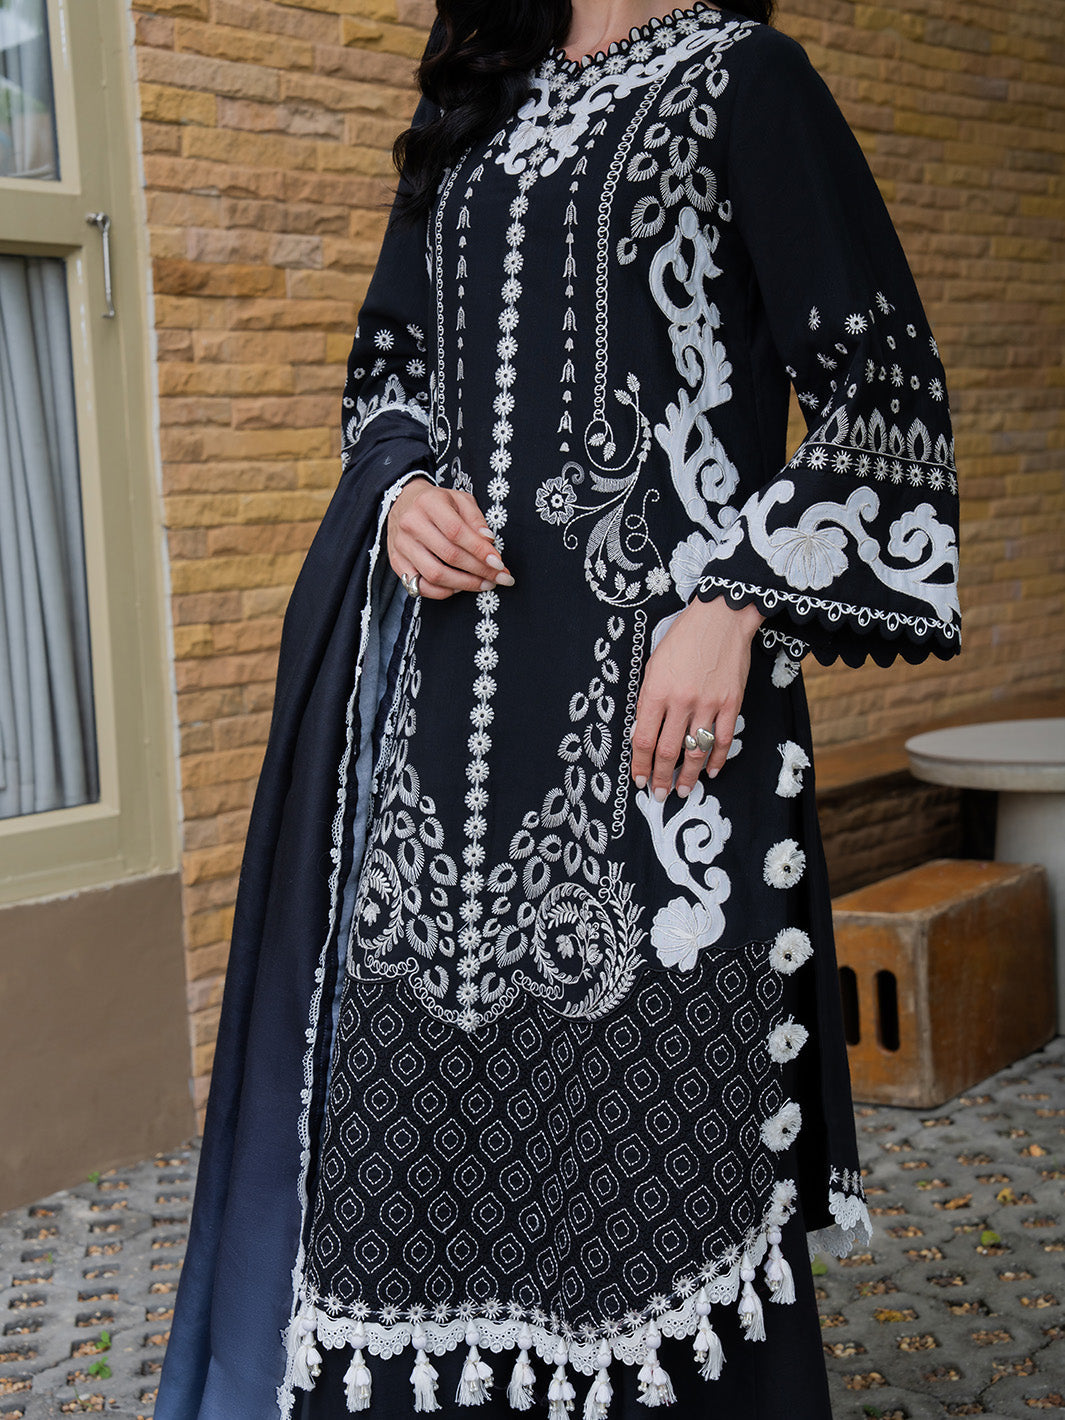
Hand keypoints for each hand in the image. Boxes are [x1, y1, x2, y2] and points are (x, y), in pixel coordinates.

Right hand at [387, 477, 513, 599]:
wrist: (403, 502)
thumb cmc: (436, 502)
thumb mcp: (459, 499)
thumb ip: (476, 518)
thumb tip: (488, 541)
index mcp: (429, 503)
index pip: (456, 531)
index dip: (480, 550)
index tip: (499, 563)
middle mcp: (412, 524)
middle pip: (448, 555)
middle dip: (479, 570)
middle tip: (498, 577)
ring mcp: (402, 545)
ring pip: (435, 574)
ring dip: (464, 584)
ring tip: (483, 584)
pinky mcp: (397, 562)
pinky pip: (420, 586)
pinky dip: (442, 591)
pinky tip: (458, 587)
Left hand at [631, 596, 763, 799]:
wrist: (721, 617)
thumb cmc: (683, 638)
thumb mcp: (654, 664)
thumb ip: (649, 698)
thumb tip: (644, 730)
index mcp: (656, 691)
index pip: (642, 739)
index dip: (639, 764)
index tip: (639, 779)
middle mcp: (681, 701)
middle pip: (667, 751)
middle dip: (661, 778)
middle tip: (658, 794)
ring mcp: (708, 704)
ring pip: (695, 751)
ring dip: (688, 776)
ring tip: (683, 791)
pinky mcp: (731, 703)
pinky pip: (722, 739)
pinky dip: (716, 759)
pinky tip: (710, 772)